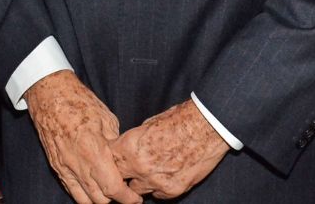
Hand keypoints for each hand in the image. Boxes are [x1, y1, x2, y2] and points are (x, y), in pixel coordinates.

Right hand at [26, 70, 141, 203]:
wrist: (51, 96)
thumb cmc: (79, 102)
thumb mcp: (106, 118)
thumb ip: (115, 143)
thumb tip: (124, 159)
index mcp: (94, 151)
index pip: (113, 188)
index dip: (127, 197)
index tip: (136, 198)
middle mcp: (78, 165)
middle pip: (100, 199)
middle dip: (116, 198)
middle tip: (126, 189)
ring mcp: (65, 169)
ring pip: (85, 200)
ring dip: (100, 199)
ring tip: (110, 189)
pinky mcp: (57, 168)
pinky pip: (72, 191)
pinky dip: (85, 194)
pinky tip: (94, 185)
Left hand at [111, 99, 228, 198]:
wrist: (206, 126)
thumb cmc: (179, 119)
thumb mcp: (149, 123)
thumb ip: (135, 141)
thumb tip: (128, 148)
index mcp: (130, 146)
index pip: (108, 160)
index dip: (110, 159)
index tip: (112, 159)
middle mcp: (139, 167)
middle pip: (118, 180)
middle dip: (121, 175)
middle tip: (127, 170)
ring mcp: (155, 182)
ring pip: (136, 191)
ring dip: (139, 182)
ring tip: (149, 170)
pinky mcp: (172, 190)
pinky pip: (158, 195)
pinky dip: (158, 187)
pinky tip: (166, 173)